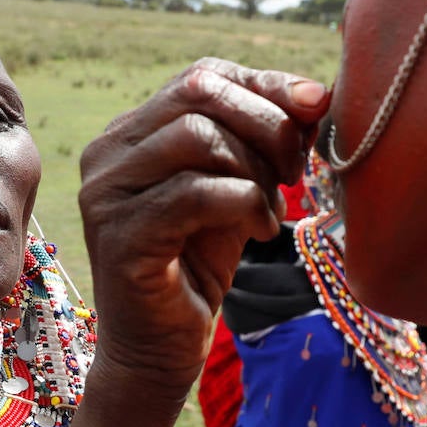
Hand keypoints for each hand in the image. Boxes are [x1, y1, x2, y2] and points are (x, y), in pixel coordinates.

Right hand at [69, 59, 328, 426]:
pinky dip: (243, 204)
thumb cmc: (200, 267)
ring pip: (196, 137)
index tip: (316, 110)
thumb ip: (262, 143)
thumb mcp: (237, 190)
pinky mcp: (120, 236)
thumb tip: (319, 95)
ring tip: (272, 210)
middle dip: (266, 123)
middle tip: (294, 170)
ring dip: (255, 169)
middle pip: (199, 94)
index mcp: (132, 133)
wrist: (159, 350)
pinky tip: (260, 231)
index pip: (202, 76)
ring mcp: (106, 193)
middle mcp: (108, 153)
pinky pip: (194, 193)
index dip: (266, 86)